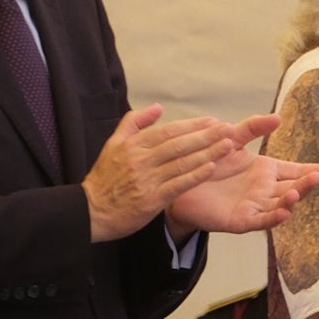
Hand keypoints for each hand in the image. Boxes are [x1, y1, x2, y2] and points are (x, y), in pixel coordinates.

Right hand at [83, 106, 236, 241]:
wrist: (90, 211)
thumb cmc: (104, 179)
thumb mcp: (113, 143)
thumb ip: (134, 122)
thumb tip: (157, 107)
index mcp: (133, 145)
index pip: (168, 131)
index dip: (192, 125)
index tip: (213, 121)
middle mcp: (140, 160)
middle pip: (178, 144)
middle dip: (206, 136)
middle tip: (227, 130)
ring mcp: (146, 180)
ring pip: (182, 163)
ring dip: (207, 153)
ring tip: (228, 146)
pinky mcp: (151, 200)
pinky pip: (177, 185)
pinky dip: (195, 176)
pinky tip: (211, 168)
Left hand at [165, 114, 318, 235]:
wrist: (179, 182)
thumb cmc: (208, 161)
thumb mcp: (231, 139)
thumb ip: (252, 128)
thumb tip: (277, 117)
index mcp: (266, 171)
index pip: (295, 170)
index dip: (313, 170)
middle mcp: (264, 190)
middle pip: (293, 187)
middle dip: (307, 183)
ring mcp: (254, 206)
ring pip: (280, 205)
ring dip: (291, 200)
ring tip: (298, 191)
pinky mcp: (240, 220)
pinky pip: (260, 220)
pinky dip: (273, 217)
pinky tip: (285, 212)